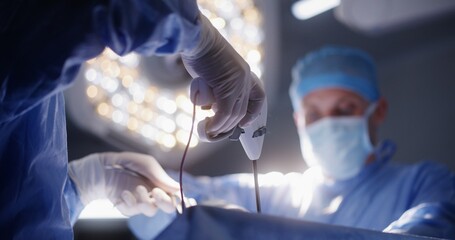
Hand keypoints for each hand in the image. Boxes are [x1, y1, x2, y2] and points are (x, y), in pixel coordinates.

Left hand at [68, 152, 179, 216]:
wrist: (99, 168)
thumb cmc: (123, 163)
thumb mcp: (144, 163)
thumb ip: (160, 175)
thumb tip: (178, 188)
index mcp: (161, 183)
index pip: (176, 195)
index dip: (183, 200)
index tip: (184, 199)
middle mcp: (153, 195)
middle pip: (168, 207)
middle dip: (165, 202)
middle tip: (156, 191)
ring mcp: (140, 203)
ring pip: (151, 211)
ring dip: (145, 200)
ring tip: (136, 188)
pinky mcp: (127, 208)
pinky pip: (133, 211)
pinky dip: (130, 201)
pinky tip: (123, 193)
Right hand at [182, 14, 264, 139]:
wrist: (197, 40)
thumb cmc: (200, 52)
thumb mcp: (213, 72)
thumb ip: (217, 88)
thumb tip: (210, 106)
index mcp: (244, 73)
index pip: (258, 97)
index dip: (253, 113)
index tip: (244, 124)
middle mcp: (245, 78)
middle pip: (242, 111)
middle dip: (229, 126)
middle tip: (214, 130)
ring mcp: (238, 83)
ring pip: (233, 115)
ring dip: (219, 127)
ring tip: (206, 129)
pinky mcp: (228, 88)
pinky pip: (223, 114)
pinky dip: (215, 124)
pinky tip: (205, 126)